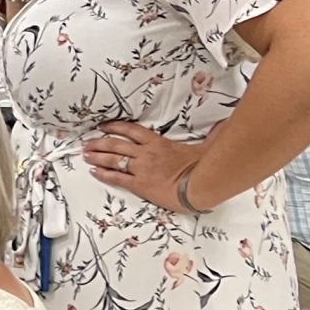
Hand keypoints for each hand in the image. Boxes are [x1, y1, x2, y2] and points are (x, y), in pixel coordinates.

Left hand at [81, 121, 203, 212]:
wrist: (201, 184)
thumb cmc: (205, 166)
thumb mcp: (206, 146)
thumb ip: (211, 135)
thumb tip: (224, 125)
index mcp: (159, 143)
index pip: (131, 130)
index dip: (115, 127)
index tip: (104, 126)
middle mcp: (146, 153)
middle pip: (116, 144)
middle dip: (99, 143)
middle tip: (87, 143)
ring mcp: (141, 168)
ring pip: (113, 159)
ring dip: (97, 156)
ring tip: (85, 155)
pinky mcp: (140, 184)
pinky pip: (117, 178)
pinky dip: (104, 174)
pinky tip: (94, 171)